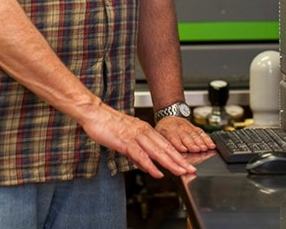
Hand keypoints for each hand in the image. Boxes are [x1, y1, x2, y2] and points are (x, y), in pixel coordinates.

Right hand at [79, 102, 196, 178]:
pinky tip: (157, 172)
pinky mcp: (126, 141)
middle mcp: (144, 132)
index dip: (178, 155)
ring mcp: (136, 136)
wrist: (95, 113)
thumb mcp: (126, 137)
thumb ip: (137, 151)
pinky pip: (140, 155)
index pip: (166, 144)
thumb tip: (146, 165)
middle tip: (191, 170)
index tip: (186, 164)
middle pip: (166, 148)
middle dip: (180, 160)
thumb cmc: (108, 124)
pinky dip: (150, 165)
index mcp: (145, 129)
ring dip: (170, 163)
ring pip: (157, 151)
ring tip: (181, 172)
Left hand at [155, 116, 215, 153]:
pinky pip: (201, 132)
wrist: (169, 117)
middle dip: (192, 143)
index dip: (178, 143)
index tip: (183, 149)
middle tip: (197, 150)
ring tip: (205, 148)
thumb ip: (161, 144)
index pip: (173, 137)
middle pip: (186, 136)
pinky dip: (207, 139)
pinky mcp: (194, 127)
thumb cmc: (163, 130)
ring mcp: (187, 126)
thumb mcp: (157, 135)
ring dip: (201, 142)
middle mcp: (178, 127)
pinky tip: (211, 144)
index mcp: (167, 130)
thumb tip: (163, 157)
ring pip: (194, 134)